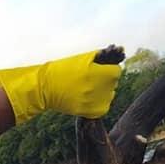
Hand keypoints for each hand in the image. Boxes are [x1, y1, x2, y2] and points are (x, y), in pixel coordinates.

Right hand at [0, 47, 123, 123]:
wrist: (45, 88)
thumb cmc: (63, 69)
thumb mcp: (83, 58)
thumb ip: (102, 56)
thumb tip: (120, 51)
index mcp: (99, 73)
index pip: (116, 71)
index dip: (108, 68)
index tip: (99, 69)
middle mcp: (99, 89)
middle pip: (113, 83)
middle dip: (105, 79)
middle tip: (90, 78)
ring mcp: (95, 102)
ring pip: (109, 95)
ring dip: (102, 91)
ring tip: (87, 87)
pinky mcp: (90, 113)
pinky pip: (103, 107)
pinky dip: (98, 103)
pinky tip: (88, 97)